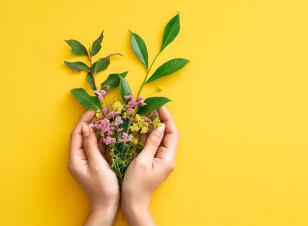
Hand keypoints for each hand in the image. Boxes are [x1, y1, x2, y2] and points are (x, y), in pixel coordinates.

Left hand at [67, 110, 119, 225]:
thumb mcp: (98, 165)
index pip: (77, 134)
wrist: (107, 205)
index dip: (85, 120)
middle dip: (92, 122)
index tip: (95, 110)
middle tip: (104, 111)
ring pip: (90, 139)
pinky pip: (96, 146)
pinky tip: (111, 131)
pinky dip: (103, 138)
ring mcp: (86, 160)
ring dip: (99, 129)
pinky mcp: (94, 162)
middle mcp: (78, 158)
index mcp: (75, 159)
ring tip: (108, 118)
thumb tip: (87, 128)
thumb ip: (91, 146)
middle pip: (83, 135)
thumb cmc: (103, 188)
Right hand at [121, 106, 178, 225]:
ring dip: (151, 126)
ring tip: (143, 113)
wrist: (133, 203)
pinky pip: (152, 144)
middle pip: (167, 133)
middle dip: (159, 119)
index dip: (166, 118)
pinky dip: (146, 135)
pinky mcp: (153, 161)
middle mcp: (167, 157)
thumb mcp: (142, 161)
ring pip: (159, 138)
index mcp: (168, 157)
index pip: (172, 132)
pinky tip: (139, 127)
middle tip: (149, 108)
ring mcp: (160, 159)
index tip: (159, 106)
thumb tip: (160, 126)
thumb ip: (152, 142)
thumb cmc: (136, 184)